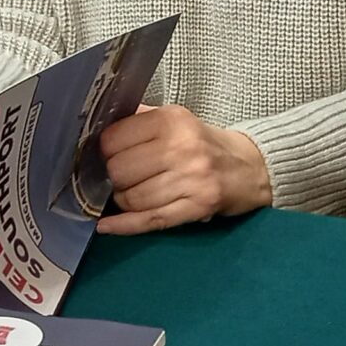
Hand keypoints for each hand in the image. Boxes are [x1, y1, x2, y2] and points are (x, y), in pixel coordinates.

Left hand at [96, 106, 272, 234]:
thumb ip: (140, 120)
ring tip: (128, 196)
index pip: (114, 139)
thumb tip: (95, 130)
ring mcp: (192, 179)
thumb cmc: (204, 144)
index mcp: (171, 120)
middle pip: (120, 171)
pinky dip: (125, 226)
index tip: (106, 157)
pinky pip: (151, 219)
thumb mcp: (176, 120)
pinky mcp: (198, 206)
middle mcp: (182, 147)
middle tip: (120, 179)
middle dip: (112, 179)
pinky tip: (107, 226)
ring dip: (122, 202)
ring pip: (132, 198)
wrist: (250, 167)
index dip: (104, 152)